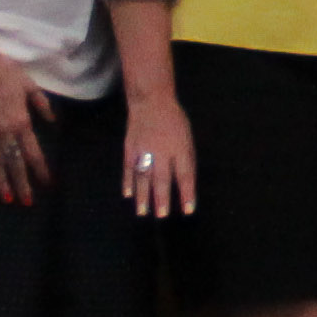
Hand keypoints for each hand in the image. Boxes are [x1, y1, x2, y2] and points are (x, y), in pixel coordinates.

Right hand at [122, 100, 199, 219]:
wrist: (151, 101)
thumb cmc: (174, 121)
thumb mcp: (186, 138)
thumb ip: (185, 160)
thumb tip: (185, 183)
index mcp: (180, 147)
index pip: (185, 174)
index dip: (187, 193)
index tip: (188, 210)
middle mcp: (162, 150)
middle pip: (162, 178)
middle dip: (162, 198)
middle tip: (161, 216)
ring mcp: (144, 149)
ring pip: (143, 176)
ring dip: (143, 196)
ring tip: (142, 212)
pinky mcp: (130, 148)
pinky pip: (129, 168)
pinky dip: (128, 182)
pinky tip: (128, 195)